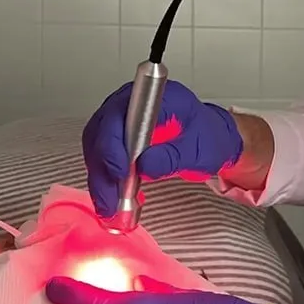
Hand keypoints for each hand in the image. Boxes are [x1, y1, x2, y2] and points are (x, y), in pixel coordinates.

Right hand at [82, 80, 243, 215]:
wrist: (208, 140)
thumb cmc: (206, 137)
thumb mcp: (199, 150)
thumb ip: (173, 156)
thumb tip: (144, 166)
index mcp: (155, 97)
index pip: (121, 115)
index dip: (114, 144)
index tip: (120, 171)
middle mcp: (132, 103)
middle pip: (101, 132)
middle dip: (103, 169)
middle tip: (111, 199)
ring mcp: (121, 119)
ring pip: (96, 148)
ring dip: (100, 179)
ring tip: (110, 207)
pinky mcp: (116, 136)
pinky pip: (100, 157)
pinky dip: (103, 180)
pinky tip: (110, 199)